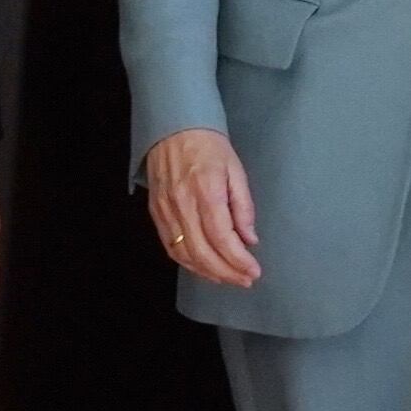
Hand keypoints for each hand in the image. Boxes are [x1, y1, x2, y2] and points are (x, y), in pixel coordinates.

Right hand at [142, 127, 261, 288]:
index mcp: (206, 191)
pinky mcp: (156, 213)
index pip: (222, 237)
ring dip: (208, 272)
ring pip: (185, 254)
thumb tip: (250, 239)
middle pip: (203, 251)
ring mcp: (166, 211)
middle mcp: (183, 205)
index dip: (238, 260)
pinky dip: (188, 263)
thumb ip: (243, 206)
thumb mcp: (236, 170)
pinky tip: (204, 268)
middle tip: (245, 280)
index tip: (254, 271)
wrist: (173, 129)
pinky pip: (171, 246)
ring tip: (228, 279)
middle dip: (226, 272)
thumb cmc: (209, 146)